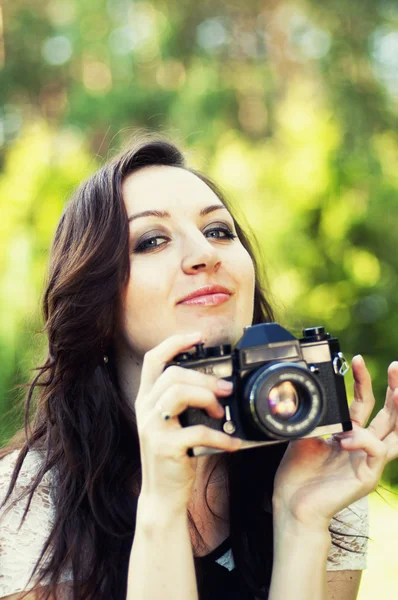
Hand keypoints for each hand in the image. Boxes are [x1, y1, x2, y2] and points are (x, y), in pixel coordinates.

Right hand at [134, 332, 240, 511]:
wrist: (162, 495)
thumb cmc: (174, 455)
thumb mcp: (173, 423)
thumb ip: (185, 402)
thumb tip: (219, 386)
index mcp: (147, 399)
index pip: (153, 360)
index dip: (174, 343)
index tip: (198, 337)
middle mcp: (145, 409)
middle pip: (172, 374)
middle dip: (204, 378)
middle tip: (226, 390)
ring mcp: (152, 427)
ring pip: (178, 392)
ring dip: (207, 398)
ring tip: (221, 413)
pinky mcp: (165, 447)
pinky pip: (197, 431)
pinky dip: (221, 437)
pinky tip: (232, 443)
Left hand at [272, 357, 397, 530]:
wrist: (292, 504)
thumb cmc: (298, 474)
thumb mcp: (305, 435)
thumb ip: (318, 417)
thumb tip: (313, 393)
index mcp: (350, 434)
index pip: (364, 403)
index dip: (363, 380)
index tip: (356, 359)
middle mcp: (363, 446)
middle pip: (389, 414)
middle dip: (396, 388)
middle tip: (396, 366)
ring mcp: (368, 461)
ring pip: (397, 432)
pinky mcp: (368, 476)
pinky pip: (376, 451)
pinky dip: (363, 439)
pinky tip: (346, 437)